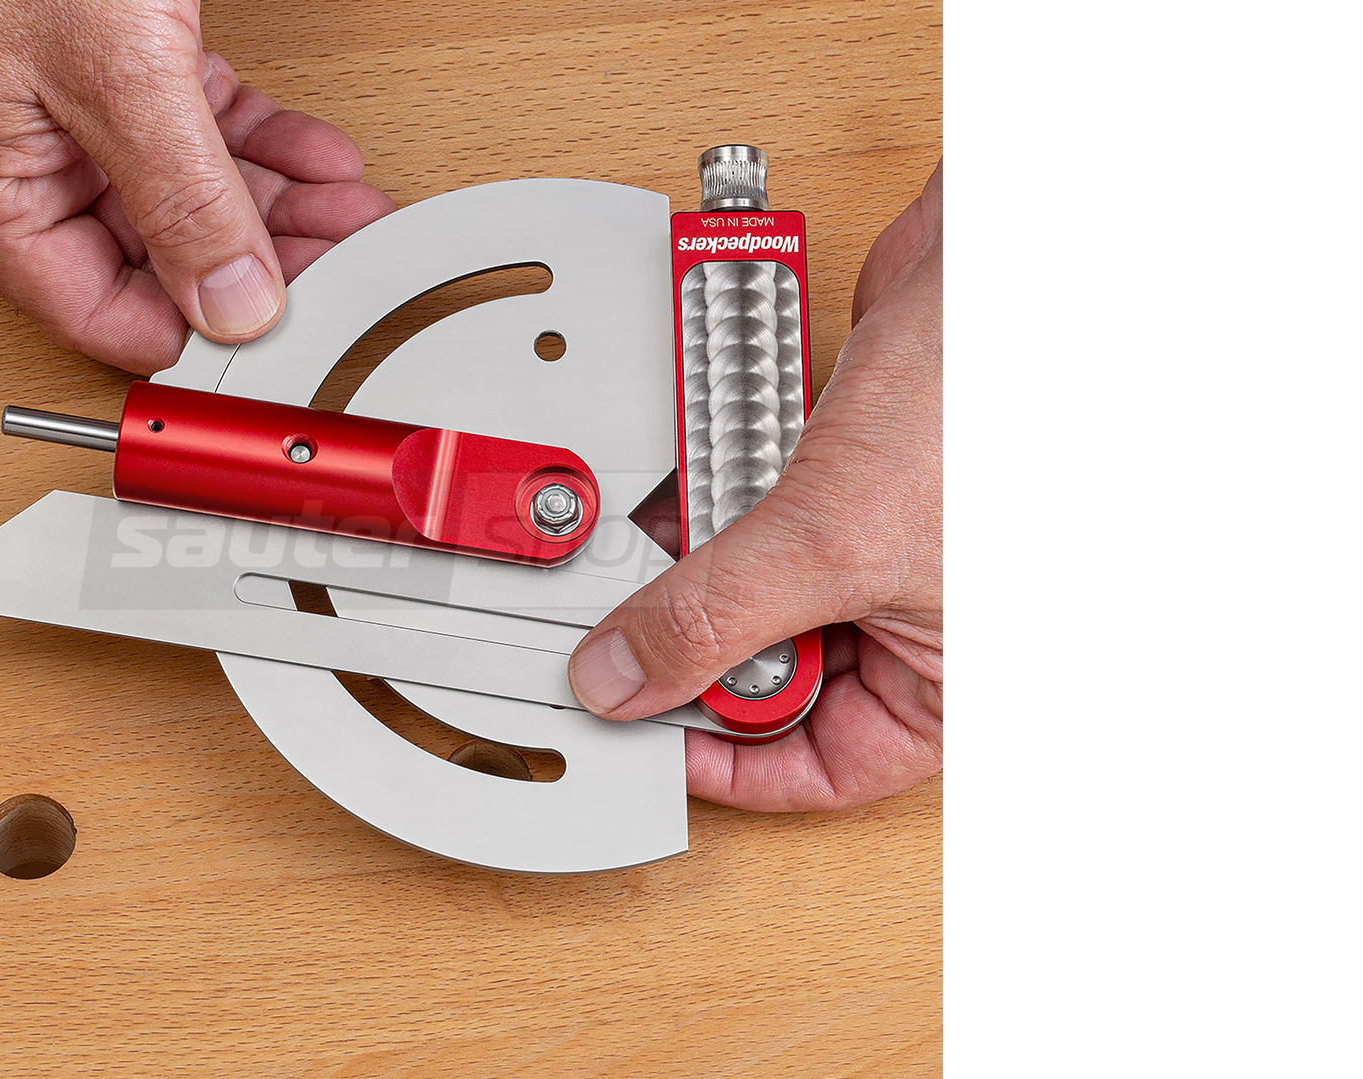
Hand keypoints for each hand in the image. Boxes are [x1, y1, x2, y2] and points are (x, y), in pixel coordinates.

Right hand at [0, 0, 395, 373]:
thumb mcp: (121, 77)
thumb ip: (182, 201)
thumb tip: (234, 305)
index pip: (88, 307)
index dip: (186, 332)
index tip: (274, 339)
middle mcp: (18, 154)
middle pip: (151, 254)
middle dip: (257, 261)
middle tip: (342, 266)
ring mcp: (66, 111)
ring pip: (187, 196)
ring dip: (277, 208)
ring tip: (352, 216)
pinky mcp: (116, 66)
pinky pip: (197, 133)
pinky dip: (263, 147)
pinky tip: (321, 163)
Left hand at [568, 163, 943, 810]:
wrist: (995, 263)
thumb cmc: (985, 397)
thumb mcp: (832, 539)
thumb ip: (715, 618)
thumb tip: (624, 679)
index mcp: (949, 679)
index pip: (821, 770)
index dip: (724, 761)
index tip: (640, 729)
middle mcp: (915, 624)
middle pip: (773, 676)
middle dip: (702, 635)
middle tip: (633, 611)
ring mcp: (875, 549)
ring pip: (754, 590)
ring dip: (703, 554)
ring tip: (673, 525)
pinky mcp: (842, 477)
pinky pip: (754, 511)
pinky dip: (717, 488)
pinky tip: (702, 464)